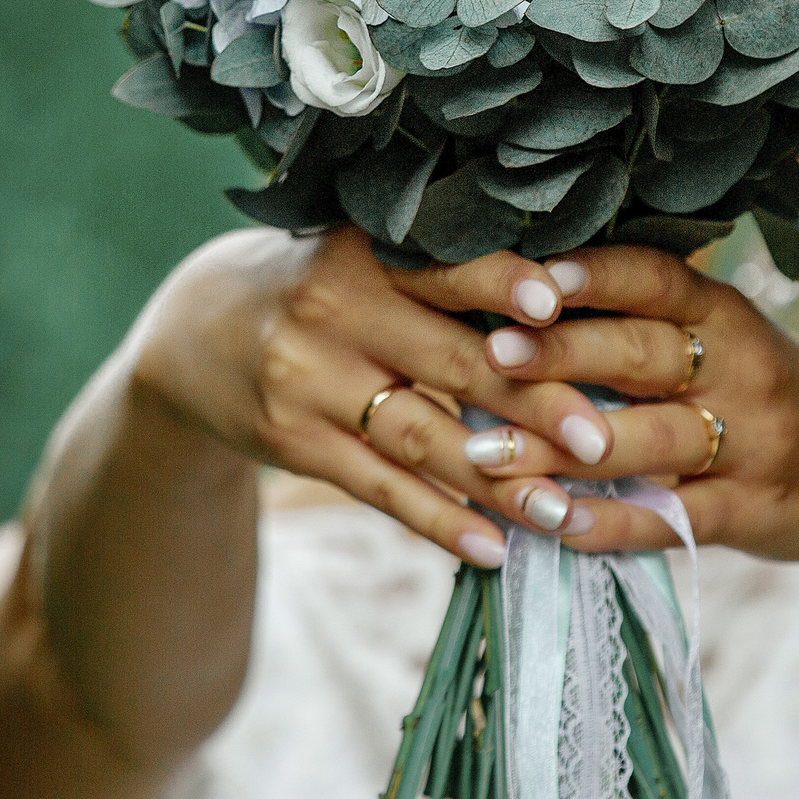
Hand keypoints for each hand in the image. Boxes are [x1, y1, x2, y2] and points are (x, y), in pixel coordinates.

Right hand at [136, 226, 628, 568]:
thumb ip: (446, 267)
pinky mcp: (296, 441)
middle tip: (601, 440)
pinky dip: (441, 521)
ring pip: (422, 437)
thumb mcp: (364, 251)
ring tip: (563, 514)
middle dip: (533, 403)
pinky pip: (381, 488)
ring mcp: (310, 380)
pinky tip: (493, 549)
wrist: (196, 332)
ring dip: (498, 482)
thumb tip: (571, 299)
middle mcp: (335, 309)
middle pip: (453, 360)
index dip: (501, 284)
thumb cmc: (321, 283)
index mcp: (367, 249)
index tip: (558, 306)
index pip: (446, 266)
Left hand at [456, 245, 798, 561]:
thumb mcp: (727, 335)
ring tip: (483, 453)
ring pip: (648, 440)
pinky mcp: (755, 511)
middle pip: (642, 355)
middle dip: (560, 353)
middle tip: (485, 355)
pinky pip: (673, 516)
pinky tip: (552, 524)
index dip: (594, 274)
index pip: (656, 279)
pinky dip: (610, 521)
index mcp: (725, 313)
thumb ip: (645, 319)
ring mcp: (751, 443)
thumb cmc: (769, 385)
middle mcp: (741, 368)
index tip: (526, 275)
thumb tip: (517, 299)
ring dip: (562, 449)